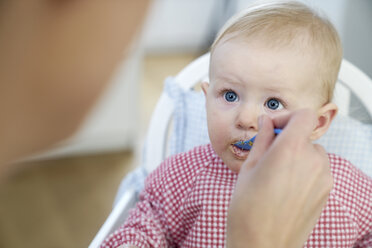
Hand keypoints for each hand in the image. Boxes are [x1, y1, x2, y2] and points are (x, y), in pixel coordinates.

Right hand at [227, 109, 332, 247]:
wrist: (261, 244)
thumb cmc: (248, 208)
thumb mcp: (249, 167)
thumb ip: (262, 139)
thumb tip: (267, 121)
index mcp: (290, 150)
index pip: (303, 115)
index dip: (287, 117)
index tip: (274, 127)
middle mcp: (312, 160)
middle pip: (305, 136)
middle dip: (287, 140)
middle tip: (268, 155)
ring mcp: (323, 178)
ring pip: (312, 153)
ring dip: (297, 155)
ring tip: (276, 175)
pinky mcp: (326, 192)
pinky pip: (318, 170)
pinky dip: (304, 170)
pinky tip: (286, 188)